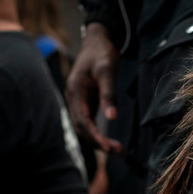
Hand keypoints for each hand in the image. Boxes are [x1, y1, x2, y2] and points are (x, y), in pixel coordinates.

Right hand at [65, 23, 122, 154]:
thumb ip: (108, 94)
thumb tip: (111, 118)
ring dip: (98, 141)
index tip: (109, 147)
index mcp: (75, 91)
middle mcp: (73, 98)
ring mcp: (77, 101)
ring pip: (84, 128)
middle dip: (98, 143)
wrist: (97, 40)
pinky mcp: (84, 103)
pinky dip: (98, 134)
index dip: (95, 136)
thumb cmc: (102, 53)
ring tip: (118, 150)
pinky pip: (88, 123)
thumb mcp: (107, 70)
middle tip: (119, 152)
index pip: (83, 121)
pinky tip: (109, 142)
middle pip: (82, 129)